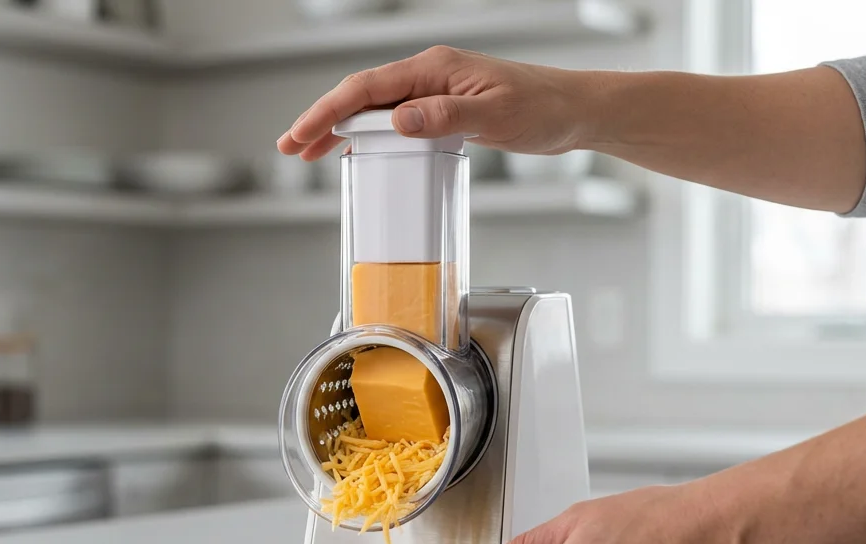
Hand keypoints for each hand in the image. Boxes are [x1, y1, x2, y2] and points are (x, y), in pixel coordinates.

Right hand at [276, 46, 593, 160]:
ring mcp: (435, 91)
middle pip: (361, 95)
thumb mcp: (493, 116)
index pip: (367, 88)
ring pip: (375, 108)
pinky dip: (369, 134)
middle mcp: (430, 75)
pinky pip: (395, 118)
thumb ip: (443, 117)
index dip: (328, 112)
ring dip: (340, 129)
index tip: (301, 134)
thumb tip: (397, 120)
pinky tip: (357, 152)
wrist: (575, 111)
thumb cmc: (543, 108)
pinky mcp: (445, 108)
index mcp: (434, 69)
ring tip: (310, 153)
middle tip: (290, 147)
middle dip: (322, 120)